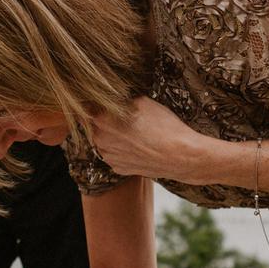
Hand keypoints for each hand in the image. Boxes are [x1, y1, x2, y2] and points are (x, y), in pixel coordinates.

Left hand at [89, 96, 213, 182]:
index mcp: (102, 121)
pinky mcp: (119, 169)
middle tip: (124, 116)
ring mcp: (109, 157)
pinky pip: (115, 154)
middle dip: (105, 119)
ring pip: (105, 141)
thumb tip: (114, 99)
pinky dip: (122, 149)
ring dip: (113, 135)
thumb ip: (121, 100)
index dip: (96, 103)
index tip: (102, 100)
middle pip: (95, 125)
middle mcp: (100, 141)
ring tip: (135, 131)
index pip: (88, 107)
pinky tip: (138, 145)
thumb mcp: (142, 102)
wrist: (181, 156)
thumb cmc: (164, 126)